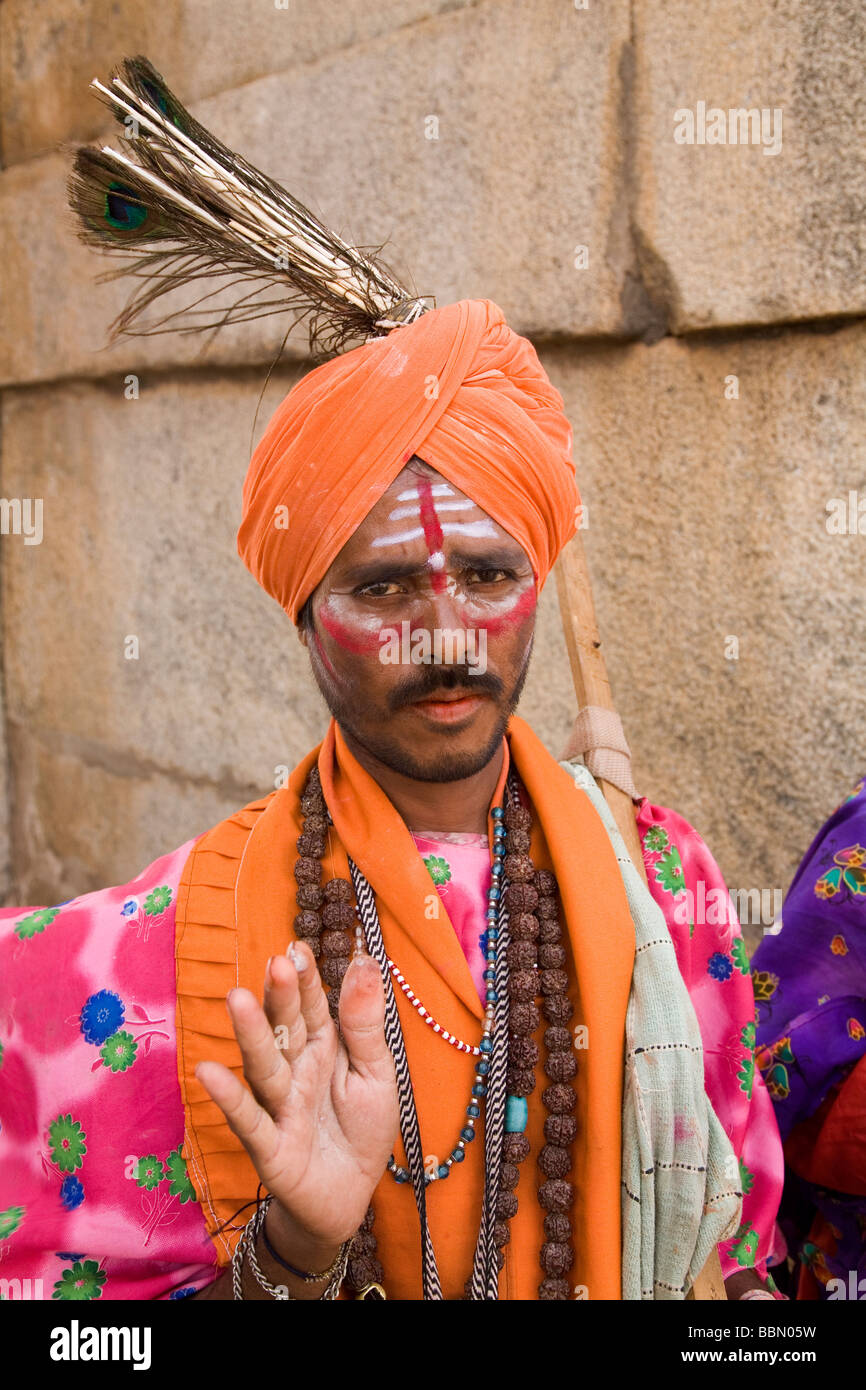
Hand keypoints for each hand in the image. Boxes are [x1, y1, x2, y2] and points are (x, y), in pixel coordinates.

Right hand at [195, 942, 398, 1261]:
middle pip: (285, 1029)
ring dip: (252, 1035)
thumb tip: (365, 961)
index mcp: (322, 1047)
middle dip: (280, 997)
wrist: (351, 1196)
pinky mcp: (270, 1148)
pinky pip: (250, 1121)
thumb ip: (365, 1023)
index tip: (296, 947)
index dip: (305, 979)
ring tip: (237, 1000)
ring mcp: (279, 1106)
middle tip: (276, 962)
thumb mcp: (377, 1073)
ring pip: (264, 1067)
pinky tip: (209, 1073)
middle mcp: (295, 1070)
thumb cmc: (361, 1129)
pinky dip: (231, 1100)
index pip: (311, 1006)